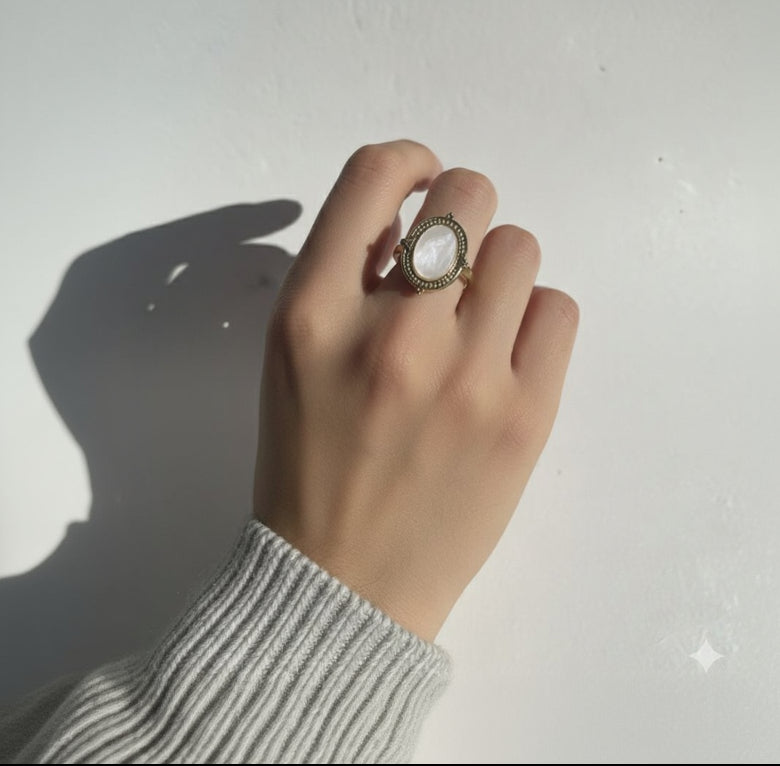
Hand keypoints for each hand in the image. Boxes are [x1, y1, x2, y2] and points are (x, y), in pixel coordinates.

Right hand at [254, 140, 577, 641]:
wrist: (344, 582)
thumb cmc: (308, 466)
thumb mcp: (293, 360)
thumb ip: (344, 282)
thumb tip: (408, 223)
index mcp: (312, 314)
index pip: (373, 176)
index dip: (409, 163)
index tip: (421, 184)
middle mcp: (390, 334)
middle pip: (467, 196)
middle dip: (461, 212)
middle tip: (453, 261)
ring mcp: (466, 377)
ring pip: (521, 247)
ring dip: (499, 269)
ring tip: (478, 319)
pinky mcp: (525, 418)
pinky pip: (560, 309)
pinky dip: (535, 319)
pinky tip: (508, 357)